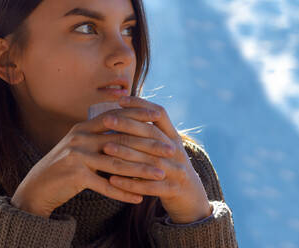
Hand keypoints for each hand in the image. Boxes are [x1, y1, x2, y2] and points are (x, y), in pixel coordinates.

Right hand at [10, 106, 174, 217]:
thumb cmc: (64, 165)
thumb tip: (125, 124)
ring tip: (161, 175)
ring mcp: (77, 156)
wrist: (38, 186)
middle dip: (149, 145)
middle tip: (170, 150)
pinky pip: (105, 185)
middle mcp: (81, 137)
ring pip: (117, 163)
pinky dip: (124, 192)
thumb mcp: (80, 144)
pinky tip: (139, 198)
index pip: (116, 116)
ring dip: (141, 170)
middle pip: (121, 139)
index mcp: (84, 126)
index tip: (159, 118)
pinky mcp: (75, 176)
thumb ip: (99, 134)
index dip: (138, 115)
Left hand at [101, 96, 212, 223]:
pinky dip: (129, 183)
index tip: (120, 100)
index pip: (160, 114)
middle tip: (107, 120)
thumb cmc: (169, 168)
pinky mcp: (173, 190)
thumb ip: (149, 133)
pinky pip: (148, 186)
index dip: (141, 105)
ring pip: (149, 160)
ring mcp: (177, 170)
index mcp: (174, 137)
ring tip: (105, 148)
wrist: (192, 199)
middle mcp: (177, 151)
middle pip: (152, 134)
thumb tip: (123, 111)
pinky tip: (112, 180)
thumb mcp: (165, 148)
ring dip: (126, 153)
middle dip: (128, 125)